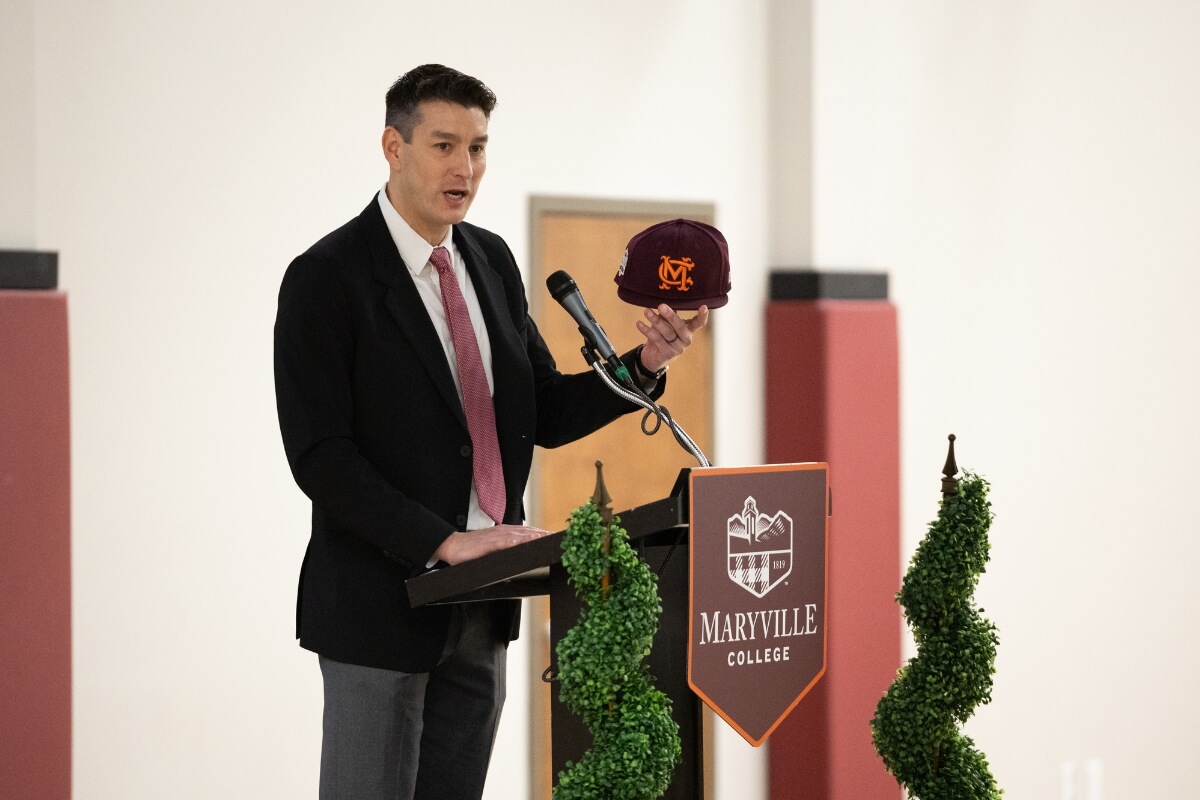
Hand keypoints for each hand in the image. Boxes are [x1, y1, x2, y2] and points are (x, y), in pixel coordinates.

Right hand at [431, 524, 551, 565]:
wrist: (453, 546)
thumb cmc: (473, 549)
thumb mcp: (493, 549)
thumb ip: (507, 550)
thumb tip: (522, 557)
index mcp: (507, 533)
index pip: (530, 533)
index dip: (545, 535)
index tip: (559, 539)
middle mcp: (505, 532)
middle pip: (531, 533)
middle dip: (547, 536)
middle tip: (563, 540)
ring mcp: (499, 536)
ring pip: (523, 535)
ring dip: (538, 537)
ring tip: (552, 540)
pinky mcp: (491, 543)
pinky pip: (509, 541)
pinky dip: (521, 541)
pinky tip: (530, 543)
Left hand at [635, 304, 709, 373]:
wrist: (654, 357)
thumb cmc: (662, 335)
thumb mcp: (666, 323)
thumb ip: (668, 314)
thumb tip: (664, 301)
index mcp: (689, 330)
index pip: (699, 323)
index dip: (702, 316)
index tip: (704, 306)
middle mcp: (686, 339)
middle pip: (680, 326)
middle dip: (670, 316)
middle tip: (661, 306)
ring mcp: (678, 348)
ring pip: (667, 332)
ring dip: (655, 321)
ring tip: (646, 311)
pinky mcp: (668, 354)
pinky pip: (657, 340)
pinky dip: (647, 330)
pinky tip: (639, 323)